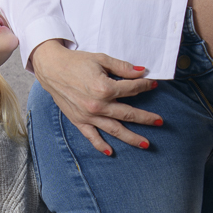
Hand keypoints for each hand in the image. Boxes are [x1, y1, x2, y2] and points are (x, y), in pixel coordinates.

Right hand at [30, 39, 160, 154]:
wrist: (51, 68)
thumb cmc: (76, 62)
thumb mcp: (101, 59)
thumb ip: (123, 67)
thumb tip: (142, 71)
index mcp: (104, 88)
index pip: (132, 89)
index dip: (145, 85)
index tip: (153, 84)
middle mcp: (98, 105)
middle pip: (128, 113)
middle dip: (146, 118)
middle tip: (160, 121)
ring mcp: (88, 115)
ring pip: (115, 129)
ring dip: (132, 138)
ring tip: (146, 144)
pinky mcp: (79, 121)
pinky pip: (92, 136)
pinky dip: (101, 146)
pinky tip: (111, 152)